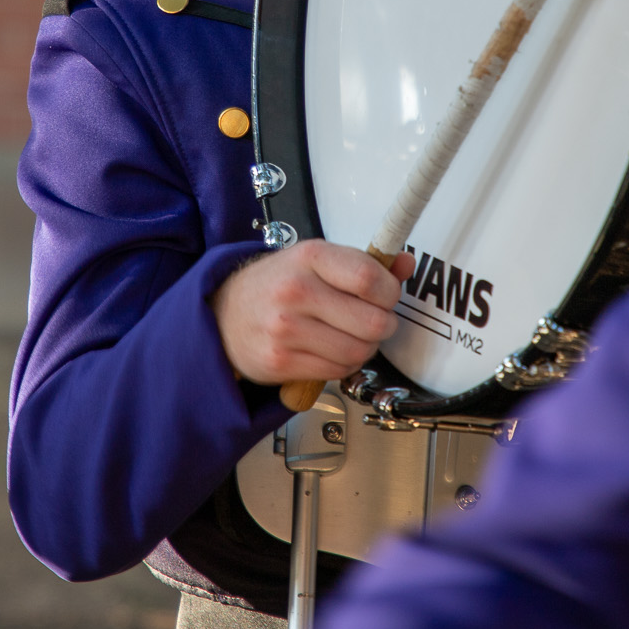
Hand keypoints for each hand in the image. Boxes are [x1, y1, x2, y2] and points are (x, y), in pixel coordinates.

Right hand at [211, 241, 414, 384]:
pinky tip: (331, 350)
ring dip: (364, 348)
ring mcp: (285, 329)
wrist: (224, 315)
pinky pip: (337, 371)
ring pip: (358, 351)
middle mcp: (296, 291)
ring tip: (350, 336)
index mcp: (310, 257)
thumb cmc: (276, 285)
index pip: (369, 278)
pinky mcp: (280, 361)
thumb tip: (405, 263)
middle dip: (383, 325)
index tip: (386, 295)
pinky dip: (343, 365)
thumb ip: (364, 264)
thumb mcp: (316, 261)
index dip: (390, 292)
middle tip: (373, 321)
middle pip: (372, 322)